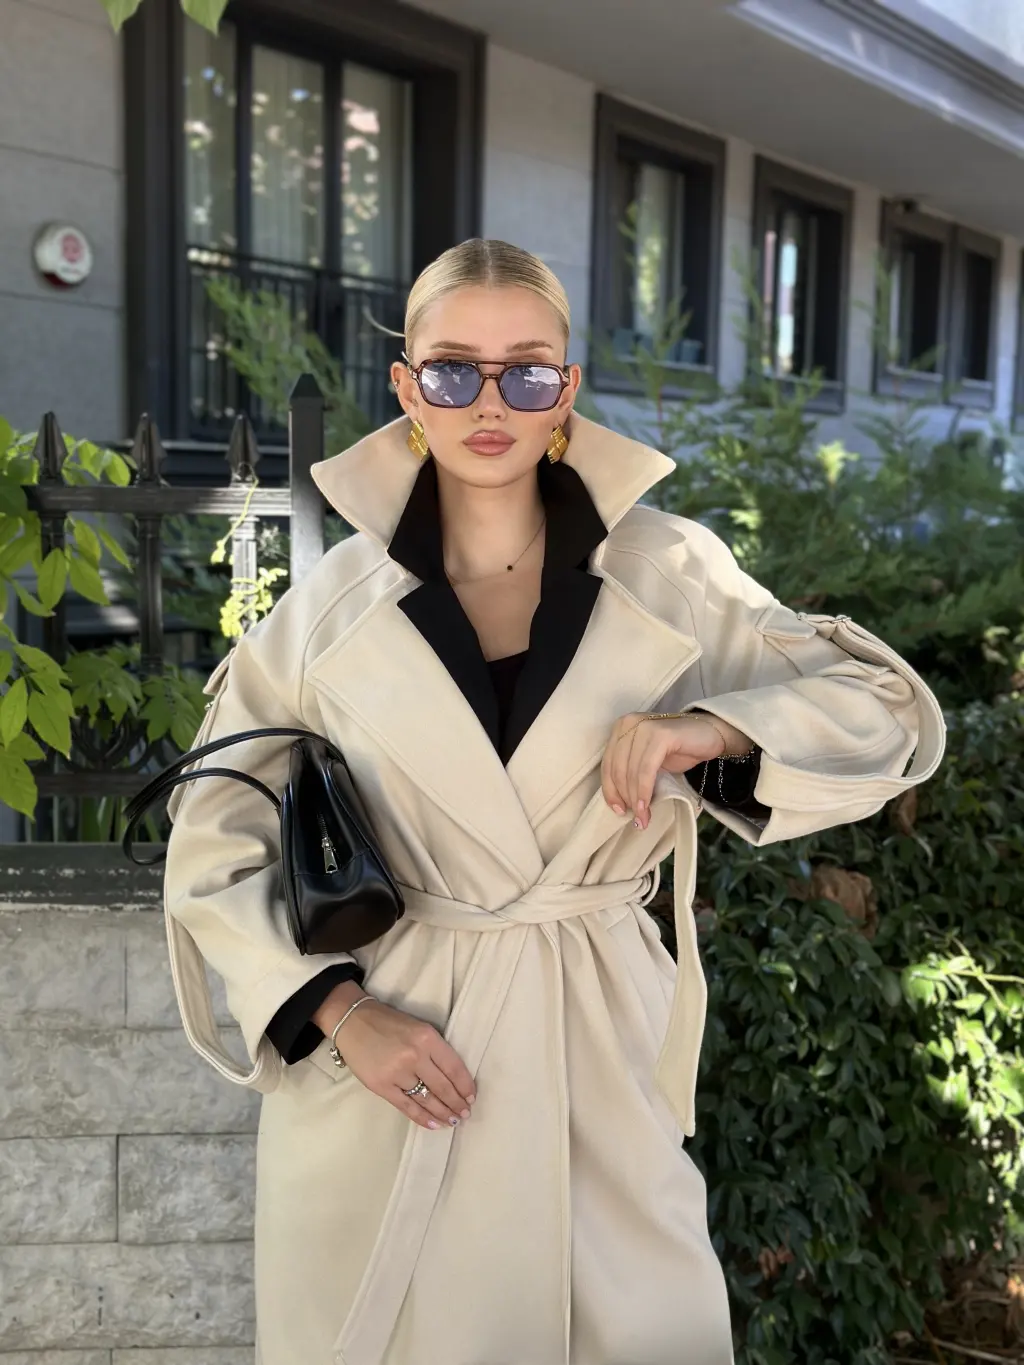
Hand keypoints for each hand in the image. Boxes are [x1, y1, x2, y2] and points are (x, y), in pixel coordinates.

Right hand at [316, 984, 475, 1131]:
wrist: (353, 1021)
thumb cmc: (388, 1022)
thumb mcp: (418, 1027)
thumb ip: (434, 1049)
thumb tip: (452, 1077)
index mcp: (427, 1038)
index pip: (454, 1067)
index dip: (465, 1085)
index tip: (471, 1097)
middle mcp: (415, 1056)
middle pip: (442, 1087)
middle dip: (456, 1103)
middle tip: (465, 1113)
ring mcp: (397, 1073)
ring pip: (427, 1099)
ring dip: (442, 1113)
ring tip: (453, 1121)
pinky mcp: (382, 1086)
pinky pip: (407, 1107)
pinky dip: (422, 1117)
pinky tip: (433, 1124)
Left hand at [601, 711, 749, 829]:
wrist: (710, 735)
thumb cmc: (678, 750)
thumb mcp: (648, 762)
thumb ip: (631, 772)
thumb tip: (620, 803)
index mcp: (621, 728)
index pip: (607, 764)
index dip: (610, 790)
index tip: (617, 810)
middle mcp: (629, 723)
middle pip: (617, 769)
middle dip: (625, 798)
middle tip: (636, 819)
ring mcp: (644, 727)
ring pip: (631, 771)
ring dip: (636, 799)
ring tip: (643, 818)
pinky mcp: (660, 735)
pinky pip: (646, 769)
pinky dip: (644, 790)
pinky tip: (647, 806)